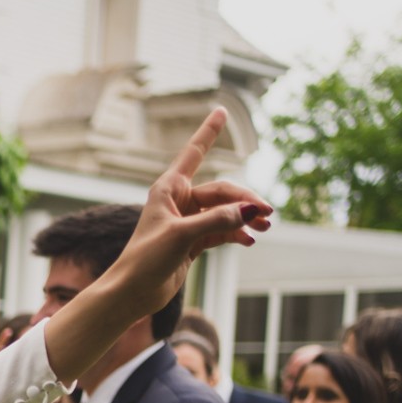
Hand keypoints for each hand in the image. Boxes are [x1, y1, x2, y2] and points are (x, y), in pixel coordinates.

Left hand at [113, 109, 273, 320]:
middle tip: (268, 214)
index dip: (208, 132)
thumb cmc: (146, 259)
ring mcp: (186, 222)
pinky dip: (236, 234)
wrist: (132, 292)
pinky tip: (250, 240)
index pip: (194, 153)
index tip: (221, 110)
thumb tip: (252, 210)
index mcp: (168, 189)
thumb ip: (217, 221)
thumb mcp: (182, 236)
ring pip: (225, 211)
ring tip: (266, 227)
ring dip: (246, 218)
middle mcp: (178, 201)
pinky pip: (222, 230)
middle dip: (245, 200)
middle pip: (222, 191)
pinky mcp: (192, 242)